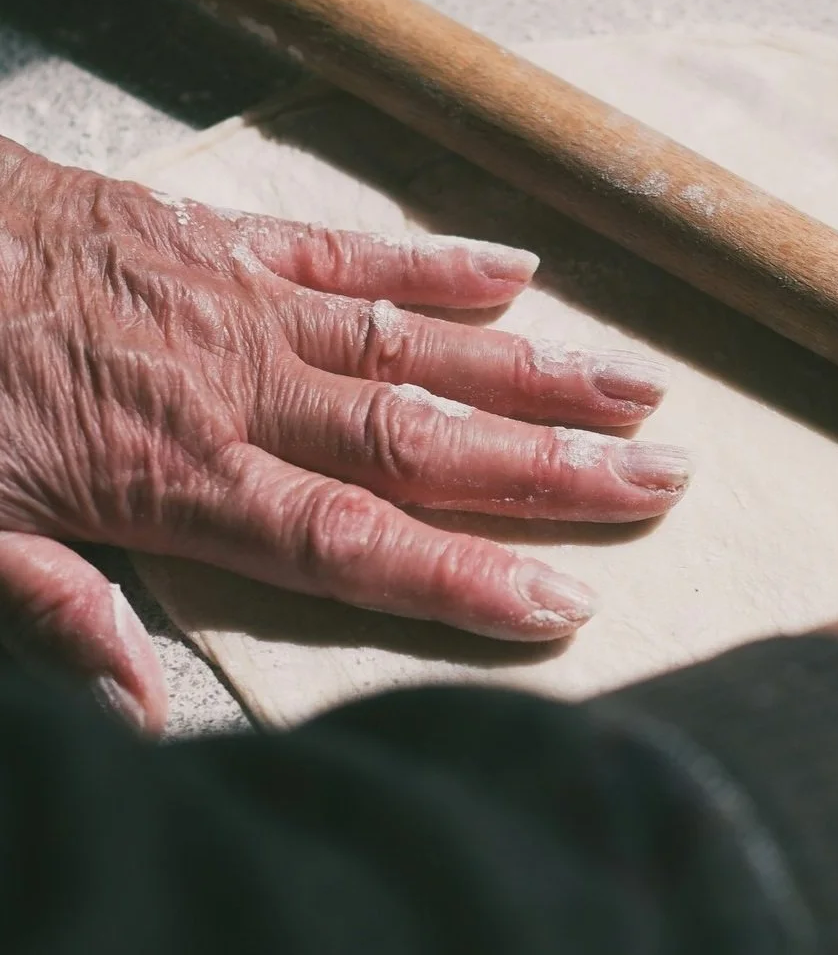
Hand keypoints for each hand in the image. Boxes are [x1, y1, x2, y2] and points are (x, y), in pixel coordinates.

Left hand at [0, 138, 689, 733]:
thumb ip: (56, 612)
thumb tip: (139, 715)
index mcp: (179, 481)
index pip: (354, 543)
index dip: (465, 577)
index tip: (566, 600)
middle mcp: (239, 393)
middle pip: (423, 441)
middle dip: (552, 467)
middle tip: (661, 478)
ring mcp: (243, 307)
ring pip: (414, 345)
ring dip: (532, 369)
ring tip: (635, 387)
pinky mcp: (225, 239)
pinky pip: (348, 250)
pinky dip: (437, 264)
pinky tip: (519, 271)